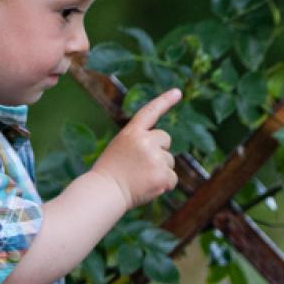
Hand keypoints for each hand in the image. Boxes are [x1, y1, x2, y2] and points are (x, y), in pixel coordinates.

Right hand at [94, 88, 181, 209]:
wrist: (105, 192)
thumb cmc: (110, 172)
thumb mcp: (121, 148)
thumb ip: (141, 144)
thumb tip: (163, 152)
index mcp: (132, 132)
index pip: (150, 112)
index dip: (165, 101)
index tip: (178, 92)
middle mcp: (145, 141)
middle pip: (165, 139)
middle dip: (159, 151)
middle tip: (140, 165)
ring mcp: (155, 157)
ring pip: (169, 160)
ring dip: (160, 169)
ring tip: (141, 177)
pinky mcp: (162, 174)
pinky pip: (173, 178)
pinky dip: (164, 184)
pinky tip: (149, 186)